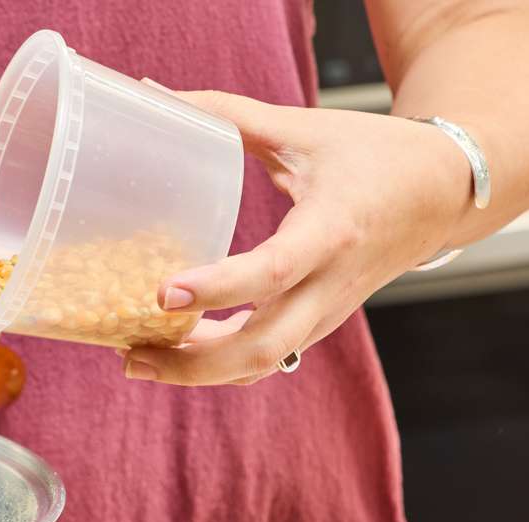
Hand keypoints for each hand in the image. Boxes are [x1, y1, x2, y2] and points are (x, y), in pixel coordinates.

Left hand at [123, 91, 473, 385]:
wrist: (443, 192)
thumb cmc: (376, 155)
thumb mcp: (305, 130)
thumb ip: (229, 116)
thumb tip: (156, 97)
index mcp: (330, 231)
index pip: (271, 273)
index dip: (216, 289)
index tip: (162, 294)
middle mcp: (329, 284)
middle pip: (262, 348)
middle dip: (192, 364)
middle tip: (131, 354)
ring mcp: (324, 313)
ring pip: (261, 363)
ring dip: (198, 372)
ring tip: (136, 358)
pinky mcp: (316, 324)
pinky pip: (266, 358)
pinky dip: (219, 363)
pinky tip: (174, 348)